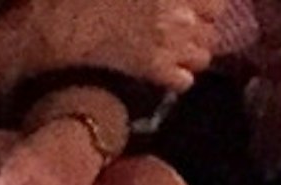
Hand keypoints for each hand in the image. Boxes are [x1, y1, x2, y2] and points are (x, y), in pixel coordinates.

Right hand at [22, 0, 212, 91]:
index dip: (208, 7)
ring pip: (204, 55)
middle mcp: (181, 14)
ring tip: (176, 56)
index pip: (218, 3)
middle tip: (182, 33)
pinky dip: (177, 79)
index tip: (197, 10)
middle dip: (202, 30)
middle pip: (213, 27)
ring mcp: (170, 43)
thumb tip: (162, 5)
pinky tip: (165, 75)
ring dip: (192, 55)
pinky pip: (184, 81)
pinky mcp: (154, 69)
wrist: (63, 28)